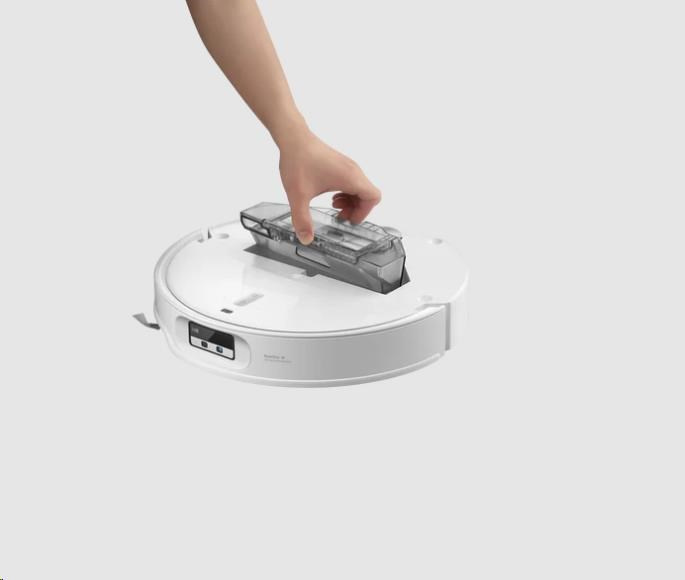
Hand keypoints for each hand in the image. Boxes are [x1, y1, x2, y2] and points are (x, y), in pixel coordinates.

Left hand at [278, 129, 381, 243]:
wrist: (293, 138)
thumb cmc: (299, 160)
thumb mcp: (298, 196)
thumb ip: (302, 219)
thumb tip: (306, 238)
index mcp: (350, 178)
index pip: (373, 197)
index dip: (364, 213)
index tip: (349, 220)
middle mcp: (353, 171)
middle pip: (368, 194)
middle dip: (356, 209)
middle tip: (340, 216)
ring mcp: (348, 166)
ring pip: (360, 188)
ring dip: (351, 200)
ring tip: (334, 206)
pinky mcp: (341, 164)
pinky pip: (352, 181)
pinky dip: (346, 192)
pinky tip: (330, 195)